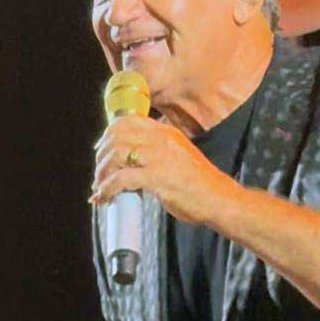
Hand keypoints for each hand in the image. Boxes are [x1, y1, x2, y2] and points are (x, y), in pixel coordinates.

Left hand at [91, 115, 236, 224]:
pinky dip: (108, 188)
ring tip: (100, 187)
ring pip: (117, 154)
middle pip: (117, 135)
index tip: (101, 150)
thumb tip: (129, 158)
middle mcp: (162, 140)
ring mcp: (160, 158)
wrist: (220, 200)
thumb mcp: (178, 155)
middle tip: (99, 173)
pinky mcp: (159, 178)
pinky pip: (122, 179)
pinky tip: (105, 197)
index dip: (108, 134)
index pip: (127, 121)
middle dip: (102, 156)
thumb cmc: (198, 183)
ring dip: (102, 172)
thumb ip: (156, 151)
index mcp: (166, 132)